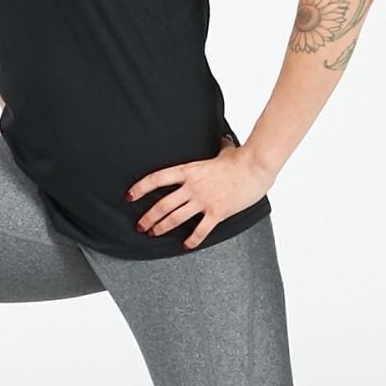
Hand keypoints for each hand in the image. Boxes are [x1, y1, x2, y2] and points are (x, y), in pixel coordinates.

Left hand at [126, 137, 275, 248]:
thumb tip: (222, 139)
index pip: (157, 179)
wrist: (256, 167)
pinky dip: (192, 240)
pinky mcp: (217, 212)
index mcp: (189, 170)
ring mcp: (204, 200)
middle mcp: (192, 187)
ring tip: (153, 233)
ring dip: (162, 228)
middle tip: (140, 225)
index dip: (140, 188)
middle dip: (148, 217)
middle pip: (162, 204)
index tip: (130, 196)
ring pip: (175, 218)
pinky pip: (200, 230)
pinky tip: (185, 246)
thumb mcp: (224, 150)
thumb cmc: (241, 158)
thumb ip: (218, 147)